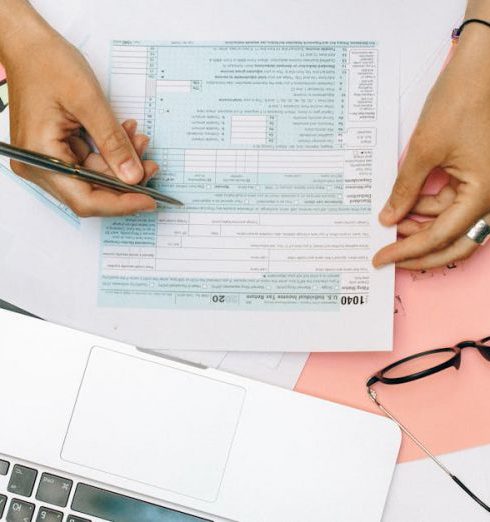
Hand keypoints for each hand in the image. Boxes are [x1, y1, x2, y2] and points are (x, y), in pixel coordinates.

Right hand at [0, 1, 157, 216]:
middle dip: (124, 182)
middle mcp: (39, 166)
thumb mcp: (89, 102)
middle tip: (151, 166)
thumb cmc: (47, 63)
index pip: (84, 199)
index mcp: (39, 157)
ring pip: (93, 178)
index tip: (148, 200)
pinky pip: (89, 162)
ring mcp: (47, 160)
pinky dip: (110, 153)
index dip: (120, 204)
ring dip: (120, 164)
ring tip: (140, 142)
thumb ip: (113, 143)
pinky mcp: (57, 151)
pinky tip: (126, 136)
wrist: (29, 44)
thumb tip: (133, 177)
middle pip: (90, 193)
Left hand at [373, 25, 489, 269]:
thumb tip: (388, 219)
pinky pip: (454, 205)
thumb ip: (405, 190)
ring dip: (423, 228)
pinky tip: (407, 206)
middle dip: (420, 252)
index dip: (408, 250)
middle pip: (454, 242)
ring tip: (391, 223)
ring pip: (453, 226)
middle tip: (389, 256)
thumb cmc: (459, 101)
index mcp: (484, 193)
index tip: (382, 258)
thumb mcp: (424, 150)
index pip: (440, 236)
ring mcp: (486, 188)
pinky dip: (430, 209)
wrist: (479, 66)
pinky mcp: (478, 178)